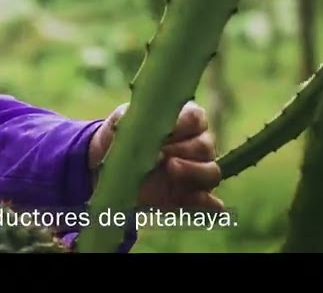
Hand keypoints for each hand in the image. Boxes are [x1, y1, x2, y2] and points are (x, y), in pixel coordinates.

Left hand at [87, 101, 224, 210]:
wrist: (110, 173)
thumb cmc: (120, 141)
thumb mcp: (119, 127)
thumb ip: (130, 125)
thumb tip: (137, 134)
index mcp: (184, 120)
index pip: (195, 118)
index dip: (180, 126)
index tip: (160, 133)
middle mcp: (197, 145)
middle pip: (205, 145)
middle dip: (182, 149)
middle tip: (158, 154)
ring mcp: (198, 172)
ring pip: (212, 172)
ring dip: (193, 172)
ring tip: (170, 169)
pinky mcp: (192, 199)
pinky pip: (210, 203)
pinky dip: (204, 203)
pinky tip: (193, 202)